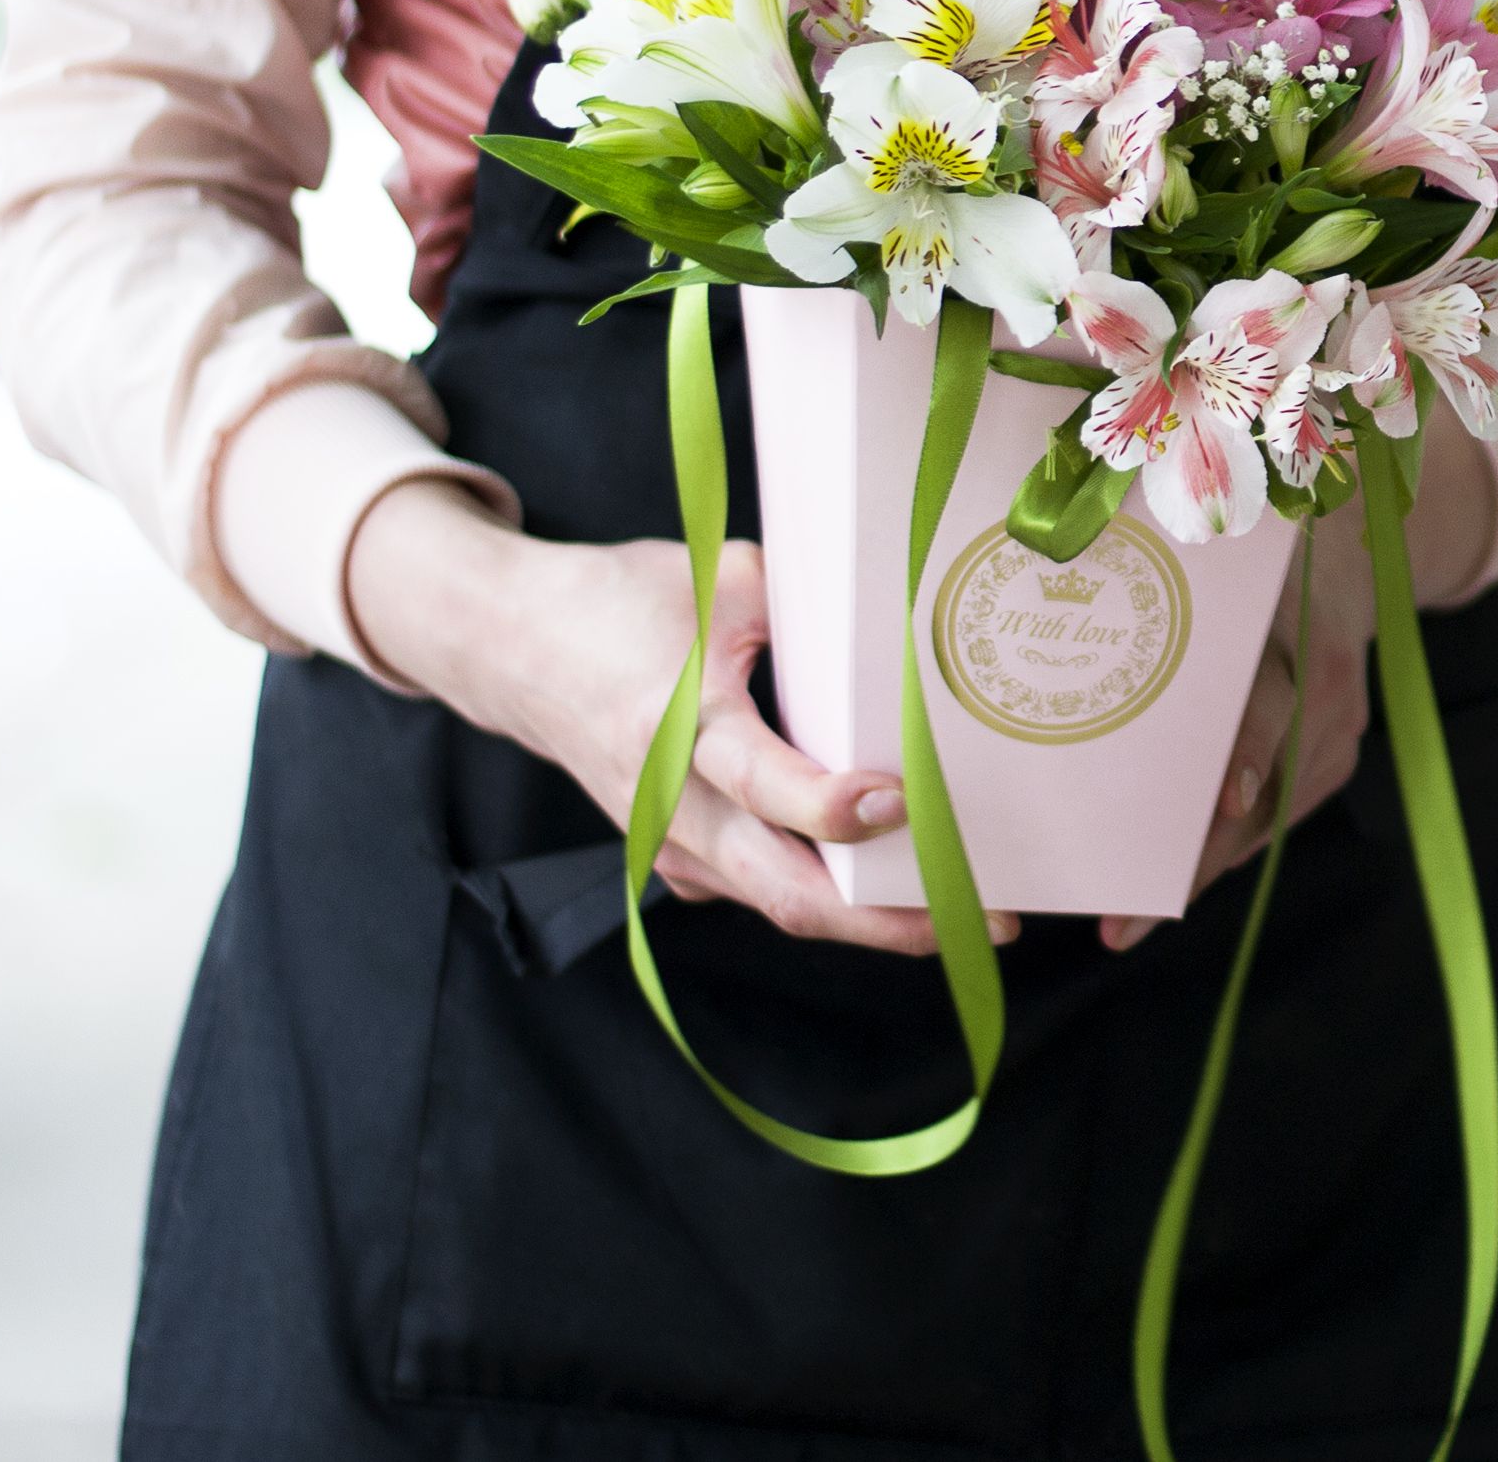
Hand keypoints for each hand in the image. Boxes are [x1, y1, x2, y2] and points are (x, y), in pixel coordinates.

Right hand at [345, 479, 1015, 957]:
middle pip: (783, 891)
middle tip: (987, 919)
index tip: (900, 800)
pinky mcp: (676, 856)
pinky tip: (900, 893)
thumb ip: (811, 606)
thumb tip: (913, 620)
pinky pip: (760, 892)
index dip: (831, 807)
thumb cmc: (618, 600)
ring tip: (971, 915)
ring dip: (872, 921)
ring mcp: (670, 842)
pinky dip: (830, 901)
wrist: (511, 646)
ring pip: (778, 904)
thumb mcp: (720, 577)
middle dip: (888, 918)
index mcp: (677, 723)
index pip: (761, 781)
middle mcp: (672, 802)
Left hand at [1099, 509, 1375, 951]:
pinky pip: (1279, 817)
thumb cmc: (1262, 547)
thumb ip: (1179, 571)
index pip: (1277, 702)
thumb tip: (1081, 589)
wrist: (1350, 549)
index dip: (1252, 754)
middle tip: (1126, 918)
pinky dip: (1228, 851)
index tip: (1223, 805)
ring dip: (1202, 869)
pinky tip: (1177, 881)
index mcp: (1306, 633)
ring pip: (1268, 818)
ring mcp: (1341, 730)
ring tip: (1132, 919)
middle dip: (1196, 859)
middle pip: (1265, 791)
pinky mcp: (1336, 757)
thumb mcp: (1227, 545)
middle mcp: (1330, 692)